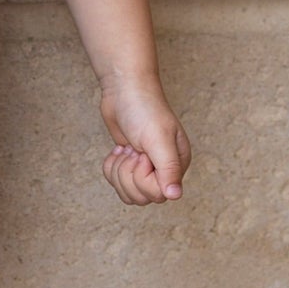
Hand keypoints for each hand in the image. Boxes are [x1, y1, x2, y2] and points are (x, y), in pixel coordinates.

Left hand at [100, 78, 190, 205]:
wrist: (124, 90)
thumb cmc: (145, 110)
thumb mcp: (159, 139)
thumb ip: (168, 169)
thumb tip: (174, 196)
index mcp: (177, 165)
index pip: (158, 194)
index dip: (143, 178)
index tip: (142, 155)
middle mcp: (163, 170)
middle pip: (141, 197)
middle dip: (128, 174)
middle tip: (132, 151)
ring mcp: (145, 168)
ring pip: (127, 192)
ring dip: (118, 171)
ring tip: (126, 149)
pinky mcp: (128, 164)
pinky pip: (116, 182)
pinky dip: (111, 167)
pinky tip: (120, 149)